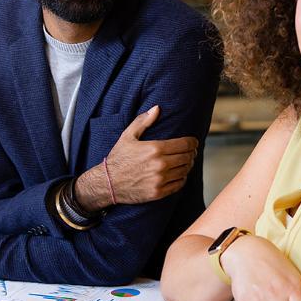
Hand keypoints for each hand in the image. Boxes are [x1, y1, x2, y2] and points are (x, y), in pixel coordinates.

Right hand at [75, 106, 198, 209]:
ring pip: (185, 170)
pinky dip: (182, 178)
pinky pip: (179, 184)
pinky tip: (178, 174)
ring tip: (185, 162)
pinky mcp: (158, 192)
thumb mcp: (128, 136)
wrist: (108, 183)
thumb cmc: (119, 158)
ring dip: (187, 165)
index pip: (186, 144)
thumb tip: (157, 108)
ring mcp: (160, 180)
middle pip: (188, 157)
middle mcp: (160, 164)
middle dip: (192, 153)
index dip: (193, 142)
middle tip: (190, 152)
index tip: (193, 142)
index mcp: (155, 148)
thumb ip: (143, 121)